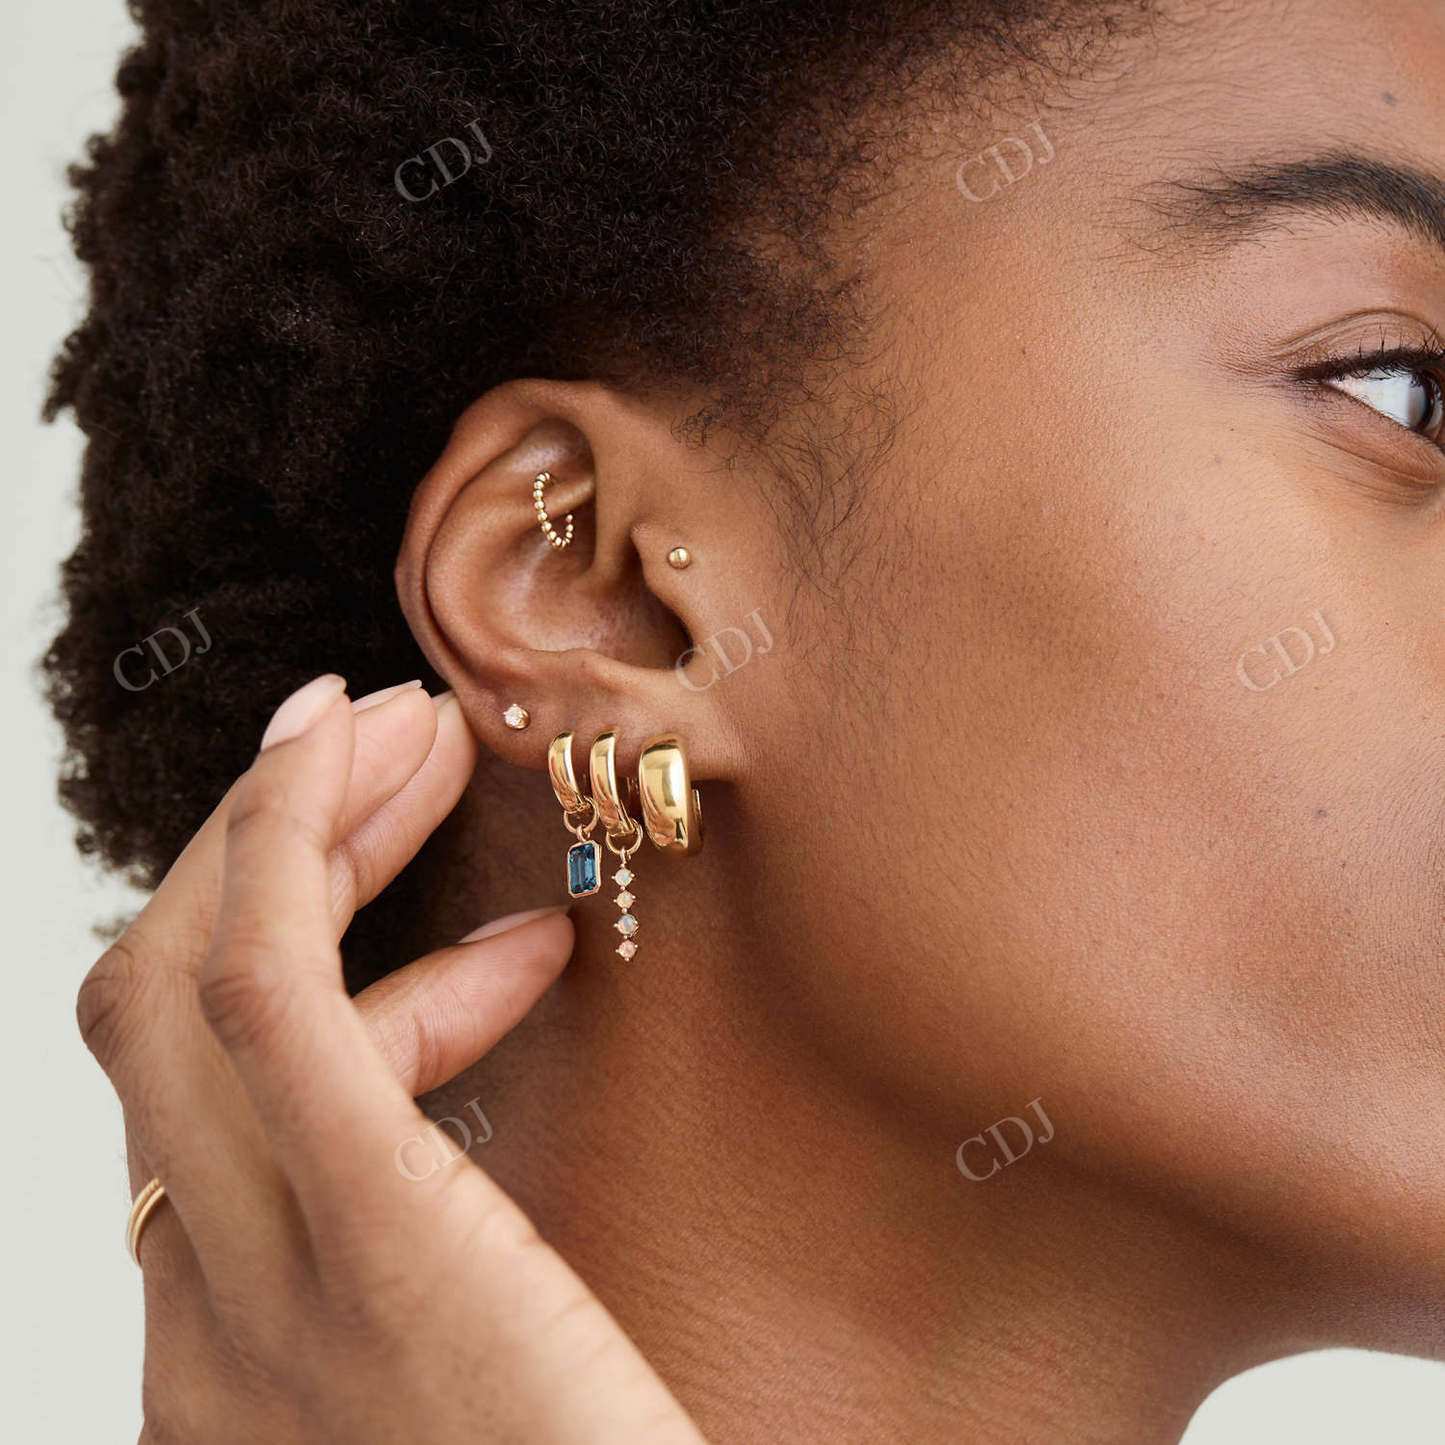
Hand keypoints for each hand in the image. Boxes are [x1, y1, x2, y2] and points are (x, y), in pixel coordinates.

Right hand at [77, 674, 708, 1443]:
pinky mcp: (358, 1239)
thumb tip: (496, 1165)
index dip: (328, 989)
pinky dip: (280, 844)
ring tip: (406, 733)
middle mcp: (211, 1318)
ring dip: (284, 825)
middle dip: (265, 862)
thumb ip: (455, 1299)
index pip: (209, 1117)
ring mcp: (259, 1285)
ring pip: (189, 982)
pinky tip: (350, 748)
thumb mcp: (495, 1396)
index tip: (486, 934)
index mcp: (241, 1364)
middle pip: (163, 1024)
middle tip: (383, 753)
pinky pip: (257, 987)